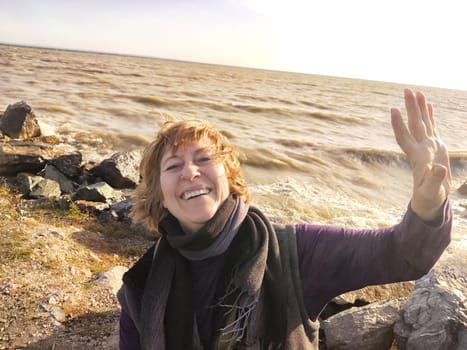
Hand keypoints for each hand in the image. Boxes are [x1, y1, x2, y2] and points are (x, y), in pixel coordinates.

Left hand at [391, 88, 450, 220]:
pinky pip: (432, 127)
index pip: (404, 137)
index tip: (393, 110)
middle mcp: (420, 148)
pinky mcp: (436, 147)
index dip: (398, 125)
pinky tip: (429, 105)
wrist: (431, 200)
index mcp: (417, 158)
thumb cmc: (429, 198)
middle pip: (414, 125)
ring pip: (423, 123)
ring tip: (417, 92)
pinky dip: (430, 116)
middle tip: (407, 90)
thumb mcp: (431, 192)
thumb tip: (436, 168)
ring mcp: (428, 146)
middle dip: (410, 108)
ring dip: (420, 108)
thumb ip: (433, 181)